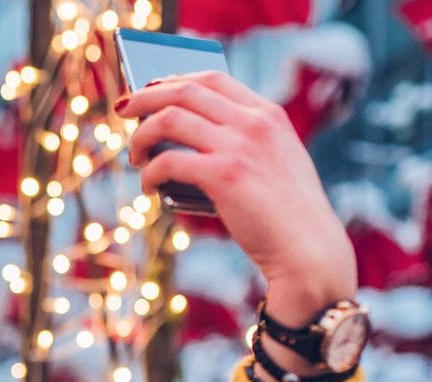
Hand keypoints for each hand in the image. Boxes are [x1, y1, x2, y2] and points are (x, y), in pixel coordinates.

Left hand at [116, 70, 356, 325]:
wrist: (308, 251)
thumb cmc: (286, 217)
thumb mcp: (274, 164)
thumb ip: (243, 143)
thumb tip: (183, 138)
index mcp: (268, 115)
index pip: (213, 79)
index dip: (175, 80)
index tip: (152, 89)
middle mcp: (254, 123)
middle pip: (185, 91)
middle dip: (146, 97)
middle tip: (123, 111)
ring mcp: (240, 146)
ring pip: (169, 119)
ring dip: (142, 136)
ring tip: (135, 156)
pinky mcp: (224, 175)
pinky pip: (168, 161)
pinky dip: (150, 173)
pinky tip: (148, 187)